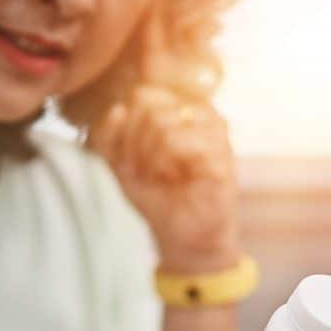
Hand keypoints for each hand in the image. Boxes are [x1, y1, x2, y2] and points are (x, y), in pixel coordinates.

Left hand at [89, 85, 238, 271]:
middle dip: (136, 147)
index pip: (142, 96)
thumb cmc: (157, 195)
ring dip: (150, 159)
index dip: (127, 130)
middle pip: (148, 107)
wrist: (182, 234)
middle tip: (148, 170)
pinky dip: (166, 166)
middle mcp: (199, 112)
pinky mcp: (222, 153)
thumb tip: (117, 110)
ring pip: (162, 123)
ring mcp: (214, 130)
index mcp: (178, 106)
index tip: (133, 158)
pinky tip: (176, 179)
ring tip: (162, 175)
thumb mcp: (119, 164)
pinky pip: (178, 142)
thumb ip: (109, 136)